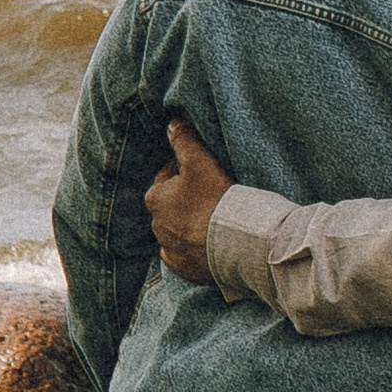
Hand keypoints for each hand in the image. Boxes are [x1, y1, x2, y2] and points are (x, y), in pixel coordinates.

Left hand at [147, 117, 235, 285]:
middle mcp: (156, 226)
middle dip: (184, 201)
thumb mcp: (200, 161)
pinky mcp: (184, 268)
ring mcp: (170, 249)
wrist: (236, 243)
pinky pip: (183, 256)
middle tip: (209, 195)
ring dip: (188, 226)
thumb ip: (184, 140)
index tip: (201, 172)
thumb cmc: (216, 199)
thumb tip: (172, 122)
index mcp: (155, 198)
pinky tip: (207, 243)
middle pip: (170, 207)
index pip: (166, 178)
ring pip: (175, 232)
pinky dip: (192, 249)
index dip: (183, 173)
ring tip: (211, 220)